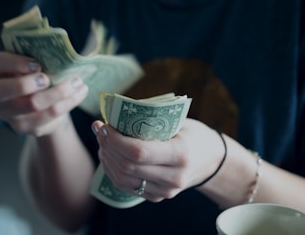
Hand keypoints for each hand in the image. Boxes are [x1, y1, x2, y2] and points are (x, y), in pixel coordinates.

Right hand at [0, 52, 88, 135]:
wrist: (43, 106)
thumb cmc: (38, 76)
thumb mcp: (35, 63)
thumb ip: (41, 56)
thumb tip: (63, 50)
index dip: (16, 63)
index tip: (37, 64)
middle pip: (3, 91)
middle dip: (28, 83)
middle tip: (48, 79)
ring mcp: (7, 112)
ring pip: (31, 104)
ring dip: (59, 92)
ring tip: (77, 82)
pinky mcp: (23, 127)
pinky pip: (48, 115)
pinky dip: (68, 102)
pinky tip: (80, 92)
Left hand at [93, 118, 224, 201]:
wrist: (212, 161)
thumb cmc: (194, 134)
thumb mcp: (179, 122)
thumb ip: (151, 120)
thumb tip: (116, 113)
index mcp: (180, 154)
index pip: (138, 152)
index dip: (115, 140)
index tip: (104, 125)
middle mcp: (173, 177)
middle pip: (127, 166)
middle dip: (107, 146)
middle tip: (99, 129)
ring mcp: (165, 191)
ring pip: (122, 179)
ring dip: (106, 158)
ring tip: (102, 141)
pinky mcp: (157, 196)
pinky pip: (126, 186)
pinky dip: (112, 170)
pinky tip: (109, 155)